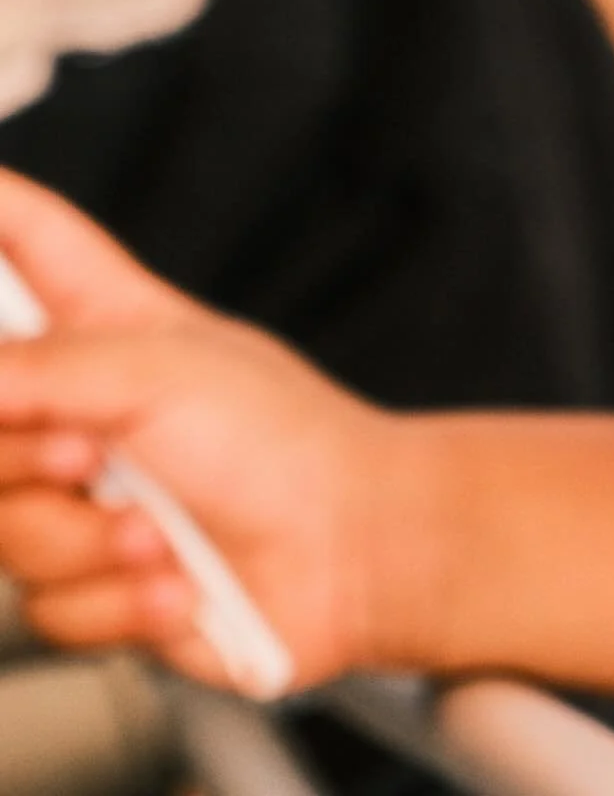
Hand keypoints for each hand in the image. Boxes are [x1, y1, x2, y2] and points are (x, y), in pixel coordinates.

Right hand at [0, 167, 407, 689]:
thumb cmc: (289, 443)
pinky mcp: (96, 576)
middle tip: (88, 455)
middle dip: (23, 455)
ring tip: (157, 529)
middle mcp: (86, 403)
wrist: (347, 552)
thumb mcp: (160, 375)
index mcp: (111, 322)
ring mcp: (86, 493)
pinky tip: (173, 578)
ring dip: (83, 539)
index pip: (30, 242)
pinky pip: (44, 604)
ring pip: (0, 528)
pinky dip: (114, 597)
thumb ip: (44, 369)